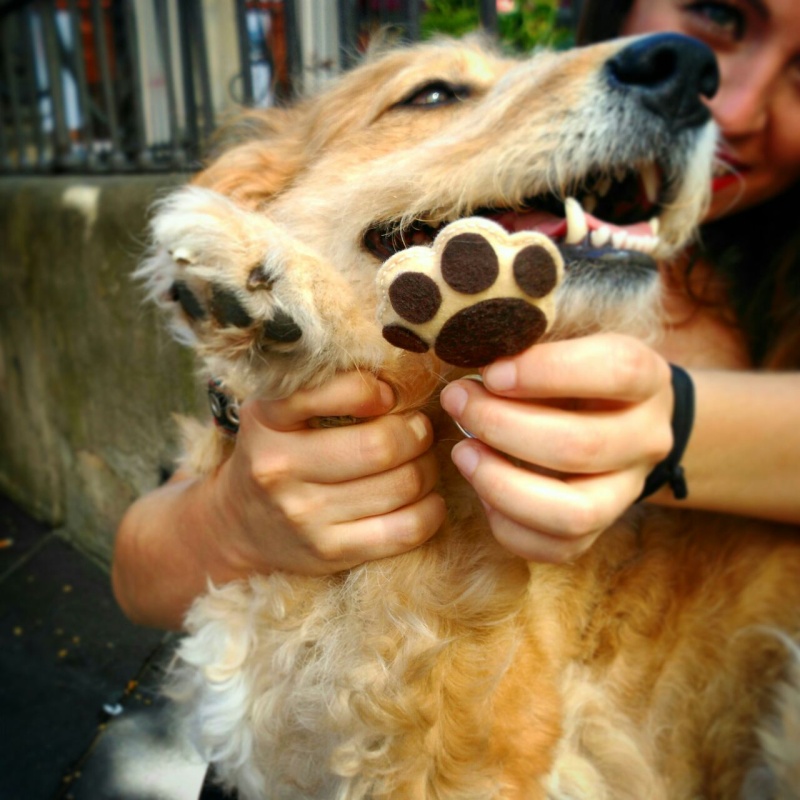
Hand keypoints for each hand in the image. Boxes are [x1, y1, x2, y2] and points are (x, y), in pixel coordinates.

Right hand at [211, 371, 445, 576]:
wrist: (238, 523)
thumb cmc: (277, 452)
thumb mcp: (280, 409)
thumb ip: (327, 388)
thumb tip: (401, 381)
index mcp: (268, 419)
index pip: (343, 392)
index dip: (380, 392)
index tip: (388, 398)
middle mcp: (280, 467)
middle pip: (381, 446)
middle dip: (417, 433)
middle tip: (418, 430)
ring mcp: (304, 515)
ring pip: (402, 485)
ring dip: (427, 469)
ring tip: (421, 461)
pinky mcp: (329, 552)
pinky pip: (406, 530)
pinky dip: (430, 510)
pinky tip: (424, 499)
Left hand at [439, 334, 673, 562]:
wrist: (622, 419)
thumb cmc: (577, 373)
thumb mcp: (569, 342)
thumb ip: (532, 344)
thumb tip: (471, 348)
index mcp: (645, 378)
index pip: (616, 372)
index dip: (548, 372)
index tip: (492, 372)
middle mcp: (647, 438)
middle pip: (581, 448)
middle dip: (502, 426)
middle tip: (458, 402)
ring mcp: (627, 491)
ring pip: (574, 513)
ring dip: (503, 486)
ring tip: (463, 453)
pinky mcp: (601, 528)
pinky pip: (557, 548)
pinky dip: (509, 525)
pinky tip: (483, 492)